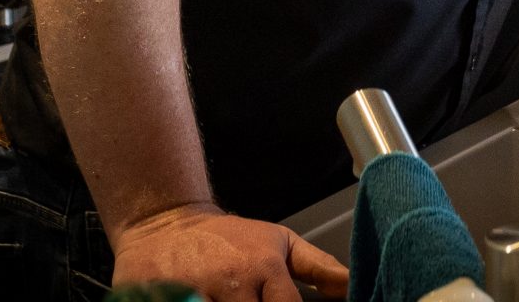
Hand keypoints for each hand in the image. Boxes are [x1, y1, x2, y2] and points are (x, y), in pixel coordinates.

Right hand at [112, 203, 349, 301]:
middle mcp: (234, 282)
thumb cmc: (229, 239)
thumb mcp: (278, 244)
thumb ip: (318, 267)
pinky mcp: (170, 301)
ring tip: (230, 299)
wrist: (166, 225)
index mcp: (264, 267)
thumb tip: (352, 288)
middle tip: (253, 300)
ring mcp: (200, 295)